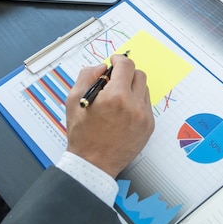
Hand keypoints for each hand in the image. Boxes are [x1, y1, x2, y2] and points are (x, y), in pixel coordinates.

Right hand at [65, 54, 153, 177]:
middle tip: (115, 80)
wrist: (93, 164)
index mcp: (115, 96)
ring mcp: (144, 117)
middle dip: (127, 73)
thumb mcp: (73, 101)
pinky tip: (123, 112)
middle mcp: (134, 105)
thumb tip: (102, 67)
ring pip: (144, 90)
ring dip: (132, 88)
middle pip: (139, 74)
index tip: (114, 61)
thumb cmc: (82, 135)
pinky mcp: (149, 127)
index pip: (126, 65)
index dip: (119, 60)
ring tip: (117, 99)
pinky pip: (146, 105)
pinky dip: (136, 103)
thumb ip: (87, 76)